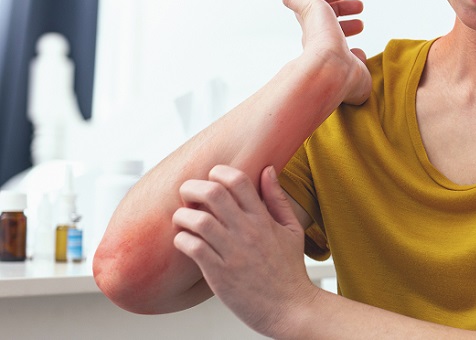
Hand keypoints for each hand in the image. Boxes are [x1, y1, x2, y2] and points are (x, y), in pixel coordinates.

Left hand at [172, 165, 316, 337]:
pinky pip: (192, 247)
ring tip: (183, 220)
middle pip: (213, 193)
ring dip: (183, 216)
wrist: (289, 306)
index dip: (218, 172)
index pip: (238, 180)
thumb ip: (277, 199)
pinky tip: (185, 242)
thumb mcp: (291, 229)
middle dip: (192, 187)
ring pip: (197, 220)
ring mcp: (232, 252)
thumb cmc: (289, 270)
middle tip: (187, 194)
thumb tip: (268, 170)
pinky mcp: (219, 273)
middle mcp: (247, 232)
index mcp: (264, 219)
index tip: (211, 179)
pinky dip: (182, 240)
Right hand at [282, 0, 370, 104]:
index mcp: (326, 54)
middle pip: (325, 19)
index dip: (347, 28)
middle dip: (343, 9)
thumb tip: (359, 55)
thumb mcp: (360, 72)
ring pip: (313, 4)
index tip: (360, 26)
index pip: (332, 37)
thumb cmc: (346, 78)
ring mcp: (309, 24)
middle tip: (359, 6)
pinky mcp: (304, 9)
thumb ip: (359, 64)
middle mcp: (314, 39)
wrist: (332, 69)